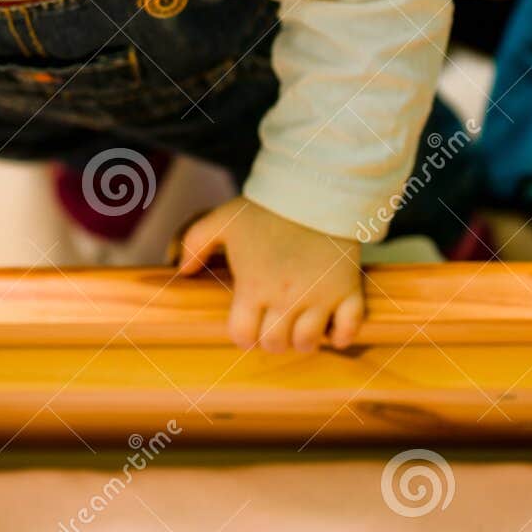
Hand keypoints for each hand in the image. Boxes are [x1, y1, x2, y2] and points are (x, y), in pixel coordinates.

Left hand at [177, 196, 362, 352]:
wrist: (315, 189)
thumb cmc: (267, 207)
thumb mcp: (222, 219)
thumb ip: (193, 243)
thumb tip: (182, 270)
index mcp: (254, 286)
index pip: (243, 336)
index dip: (243, 334)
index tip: (248, 324)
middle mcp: (285, 298)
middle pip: (275, 343)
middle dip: (271, 339)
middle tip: (274, 325)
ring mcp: (319, 296)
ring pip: (308, 342)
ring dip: (302, 340)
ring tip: (300, 326)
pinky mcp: (347, 289)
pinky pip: (349, 328)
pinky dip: (341, 336)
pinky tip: (332, 330)